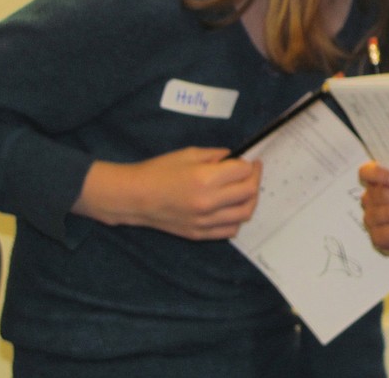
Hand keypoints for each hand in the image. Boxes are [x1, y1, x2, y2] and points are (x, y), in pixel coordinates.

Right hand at [75, 147, 261, 239]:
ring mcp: (205, 221)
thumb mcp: (189, 154)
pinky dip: (237, 218)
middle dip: (255, 179)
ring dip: (250, 200)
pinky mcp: (199, 234)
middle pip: (249, 192)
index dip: (249, 164)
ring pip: (244, 213)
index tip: (249, 161)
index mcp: (205, 179)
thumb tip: (236, 159)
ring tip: (246, 190)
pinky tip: (232, 208)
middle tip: (252, 172)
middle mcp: (208, 202)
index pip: (243, 172)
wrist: (134, 197)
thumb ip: (216, 155)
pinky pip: (230, 230)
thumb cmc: (158, 171)